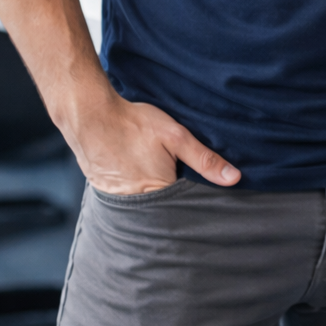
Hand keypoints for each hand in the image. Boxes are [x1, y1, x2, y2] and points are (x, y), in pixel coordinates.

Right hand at [67, 86, 240, 193]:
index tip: (198, 190)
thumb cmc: (134, 123)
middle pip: (163, 209)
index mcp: (158, 193)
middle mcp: (136, 204)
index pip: (184, 207)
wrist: (90, 116)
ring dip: (152, 196)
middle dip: (172, 199)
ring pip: (144, 205)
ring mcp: (117, 200)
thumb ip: (205, 159)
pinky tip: (134, 172)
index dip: (193, 199)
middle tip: (173, 178)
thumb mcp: (176, 136)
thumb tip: (234, 178)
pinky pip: (125, 198)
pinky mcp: (103, 191)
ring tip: (151, 173)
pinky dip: (133, 189)